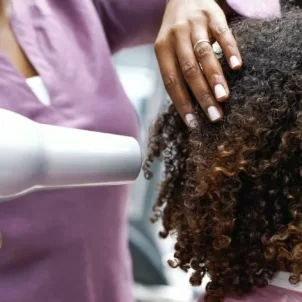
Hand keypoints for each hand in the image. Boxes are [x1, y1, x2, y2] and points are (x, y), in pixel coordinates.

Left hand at [155, 0, 241, 125]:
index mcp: (161, 49)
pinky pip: (223, 33)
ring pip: (205, 54)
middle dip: (202, 96)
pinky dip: (230, 50)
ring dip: (215, 78)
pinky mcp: (213, 14)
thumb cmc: (176, 33)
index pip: (171, 81)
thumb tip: (189, 106)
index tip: (193, 123)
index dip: (182, 103)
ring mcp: (195, 24)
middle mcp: (176, 36)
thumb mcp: (168, 50)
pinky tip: (237, 66)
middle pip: (189, 70)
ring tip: (224, 98)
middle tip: (214, 116)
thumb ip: (176, 72)